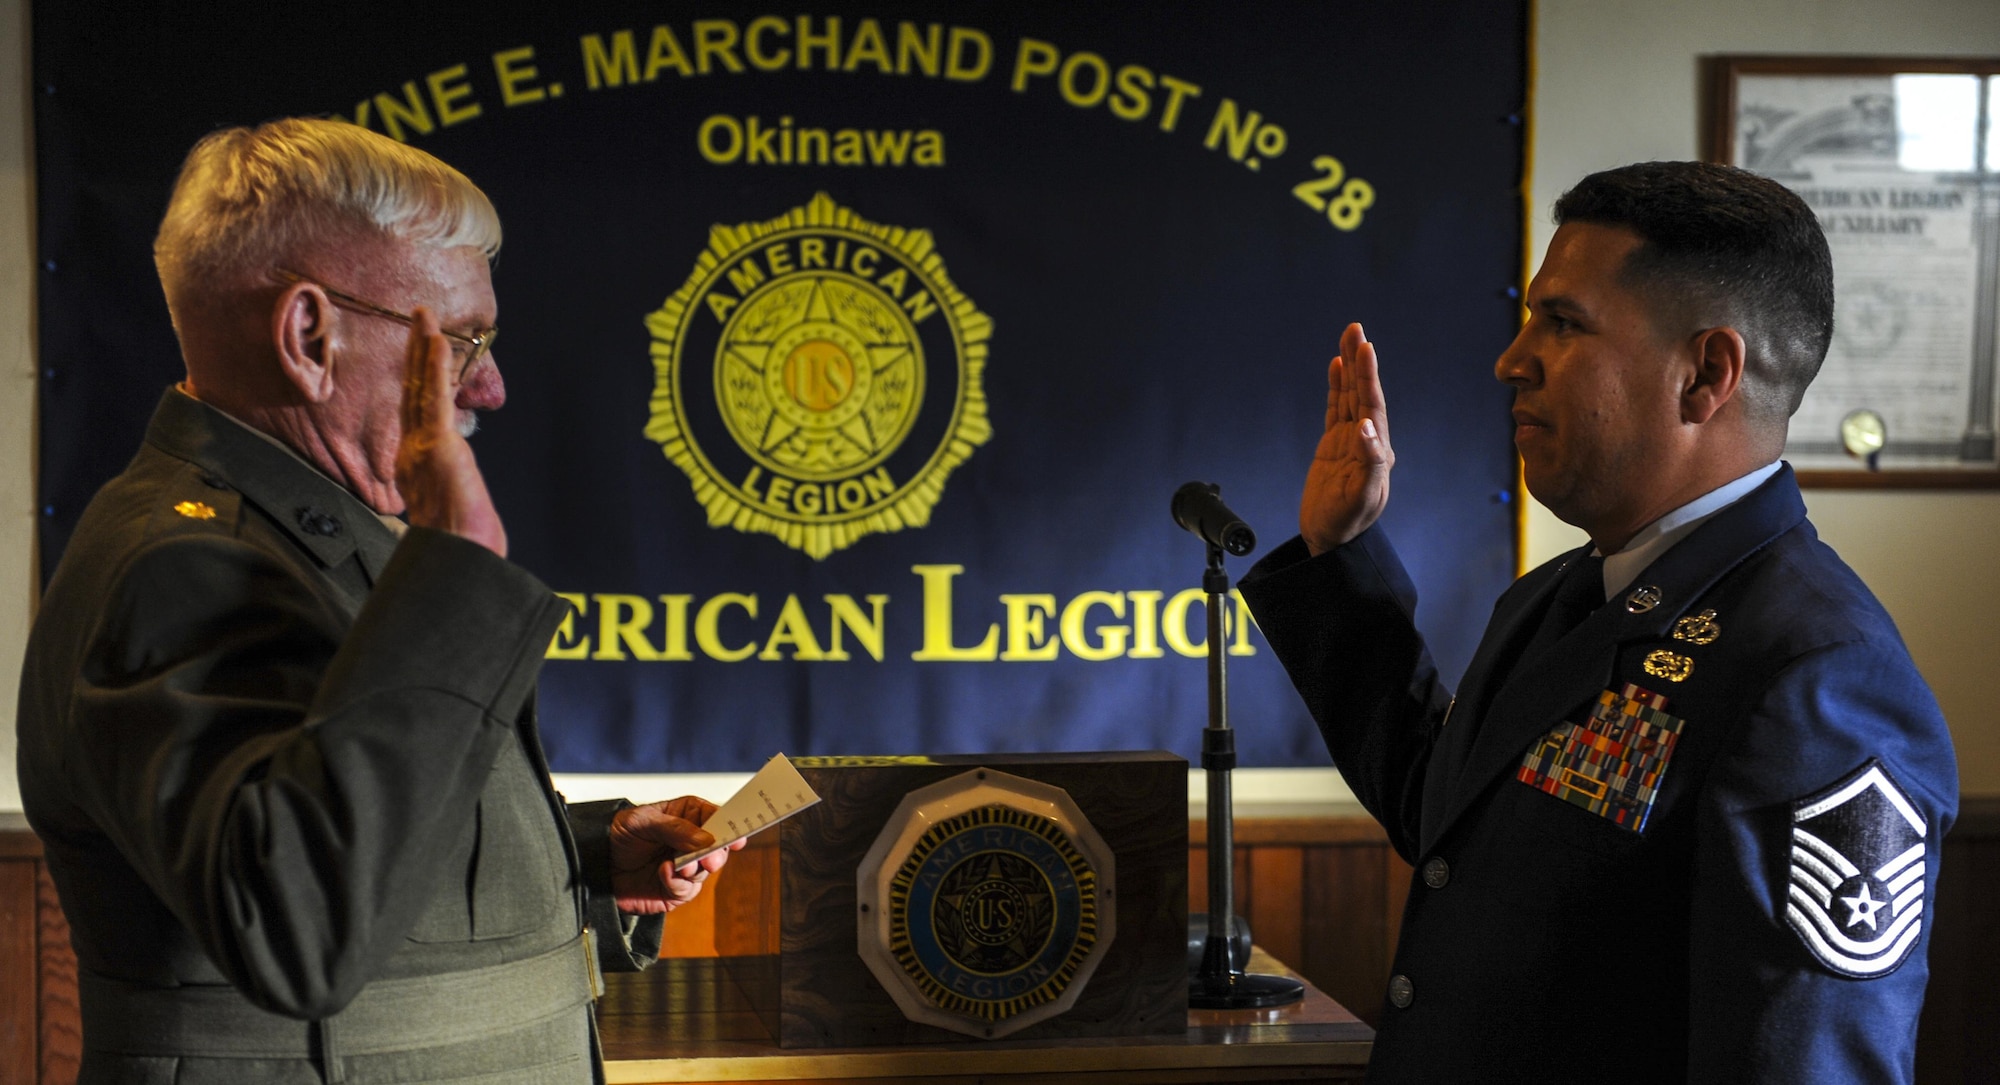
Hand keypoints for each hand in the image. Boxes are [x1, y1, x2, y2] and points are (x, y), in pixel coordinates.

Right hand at [396, 308, 506, 556]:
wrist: (457, 563)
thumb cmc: (458, 550)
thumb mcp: (450, 517)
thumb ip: (447, 501)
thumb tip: (455, 508)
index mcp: (413, 469)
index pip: (414, 415)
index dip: (415, 382)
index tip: (419, 356)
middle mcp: (410, 454)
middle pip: (411, 393)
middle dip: (413, 354)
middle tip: (417, 320)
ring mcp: (421, 448)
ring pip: (419, 389)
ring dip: (422, 349)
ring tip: (424, 316)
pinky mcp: (439, 446)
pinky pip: (435, 398)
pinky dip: (435, 367)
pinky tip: (436, 340)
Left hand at [607, 796, 744, 914]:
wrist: (595, 865)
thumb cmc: (618, 834)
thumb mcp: (642, 822)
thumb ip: (675, 829)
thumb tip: (706, 839)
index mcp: (688, 816)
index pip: (718, 817)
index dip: (732, 825)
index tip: (738, 837)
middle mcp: (692, 842)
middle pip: (719, 848)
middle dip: (716, 854)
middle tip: (710, 859)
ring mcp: (685, 867)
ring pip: (706, 871)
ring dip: (693, 870)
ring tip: (676, 865)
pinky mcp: (675, 890)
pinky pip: (688, 890)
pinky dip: (677, 884)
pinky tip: (663, 874)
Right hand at [1300, 323, 1393, 554]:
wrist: (1330, 540)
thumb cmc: (1347, 524)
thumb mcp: (1362, 497)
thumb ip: (1370, 462)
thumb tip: (1365, 427)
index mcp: (1378, 450)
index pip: (1373, 405)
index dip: (1368, 377)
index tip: (1365, 349)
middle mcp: (1368, 441)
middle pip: (1363, 393)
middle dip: (1360, 361)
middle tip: (1355, 329)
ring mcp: (1350, 441)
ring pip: (1349, 396)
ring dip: (1349, 367)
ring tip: (1347, 337)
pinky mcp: (1334, 446)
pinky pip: (1336, 409)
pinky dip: (1336, 386)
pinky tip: (1336, 367)